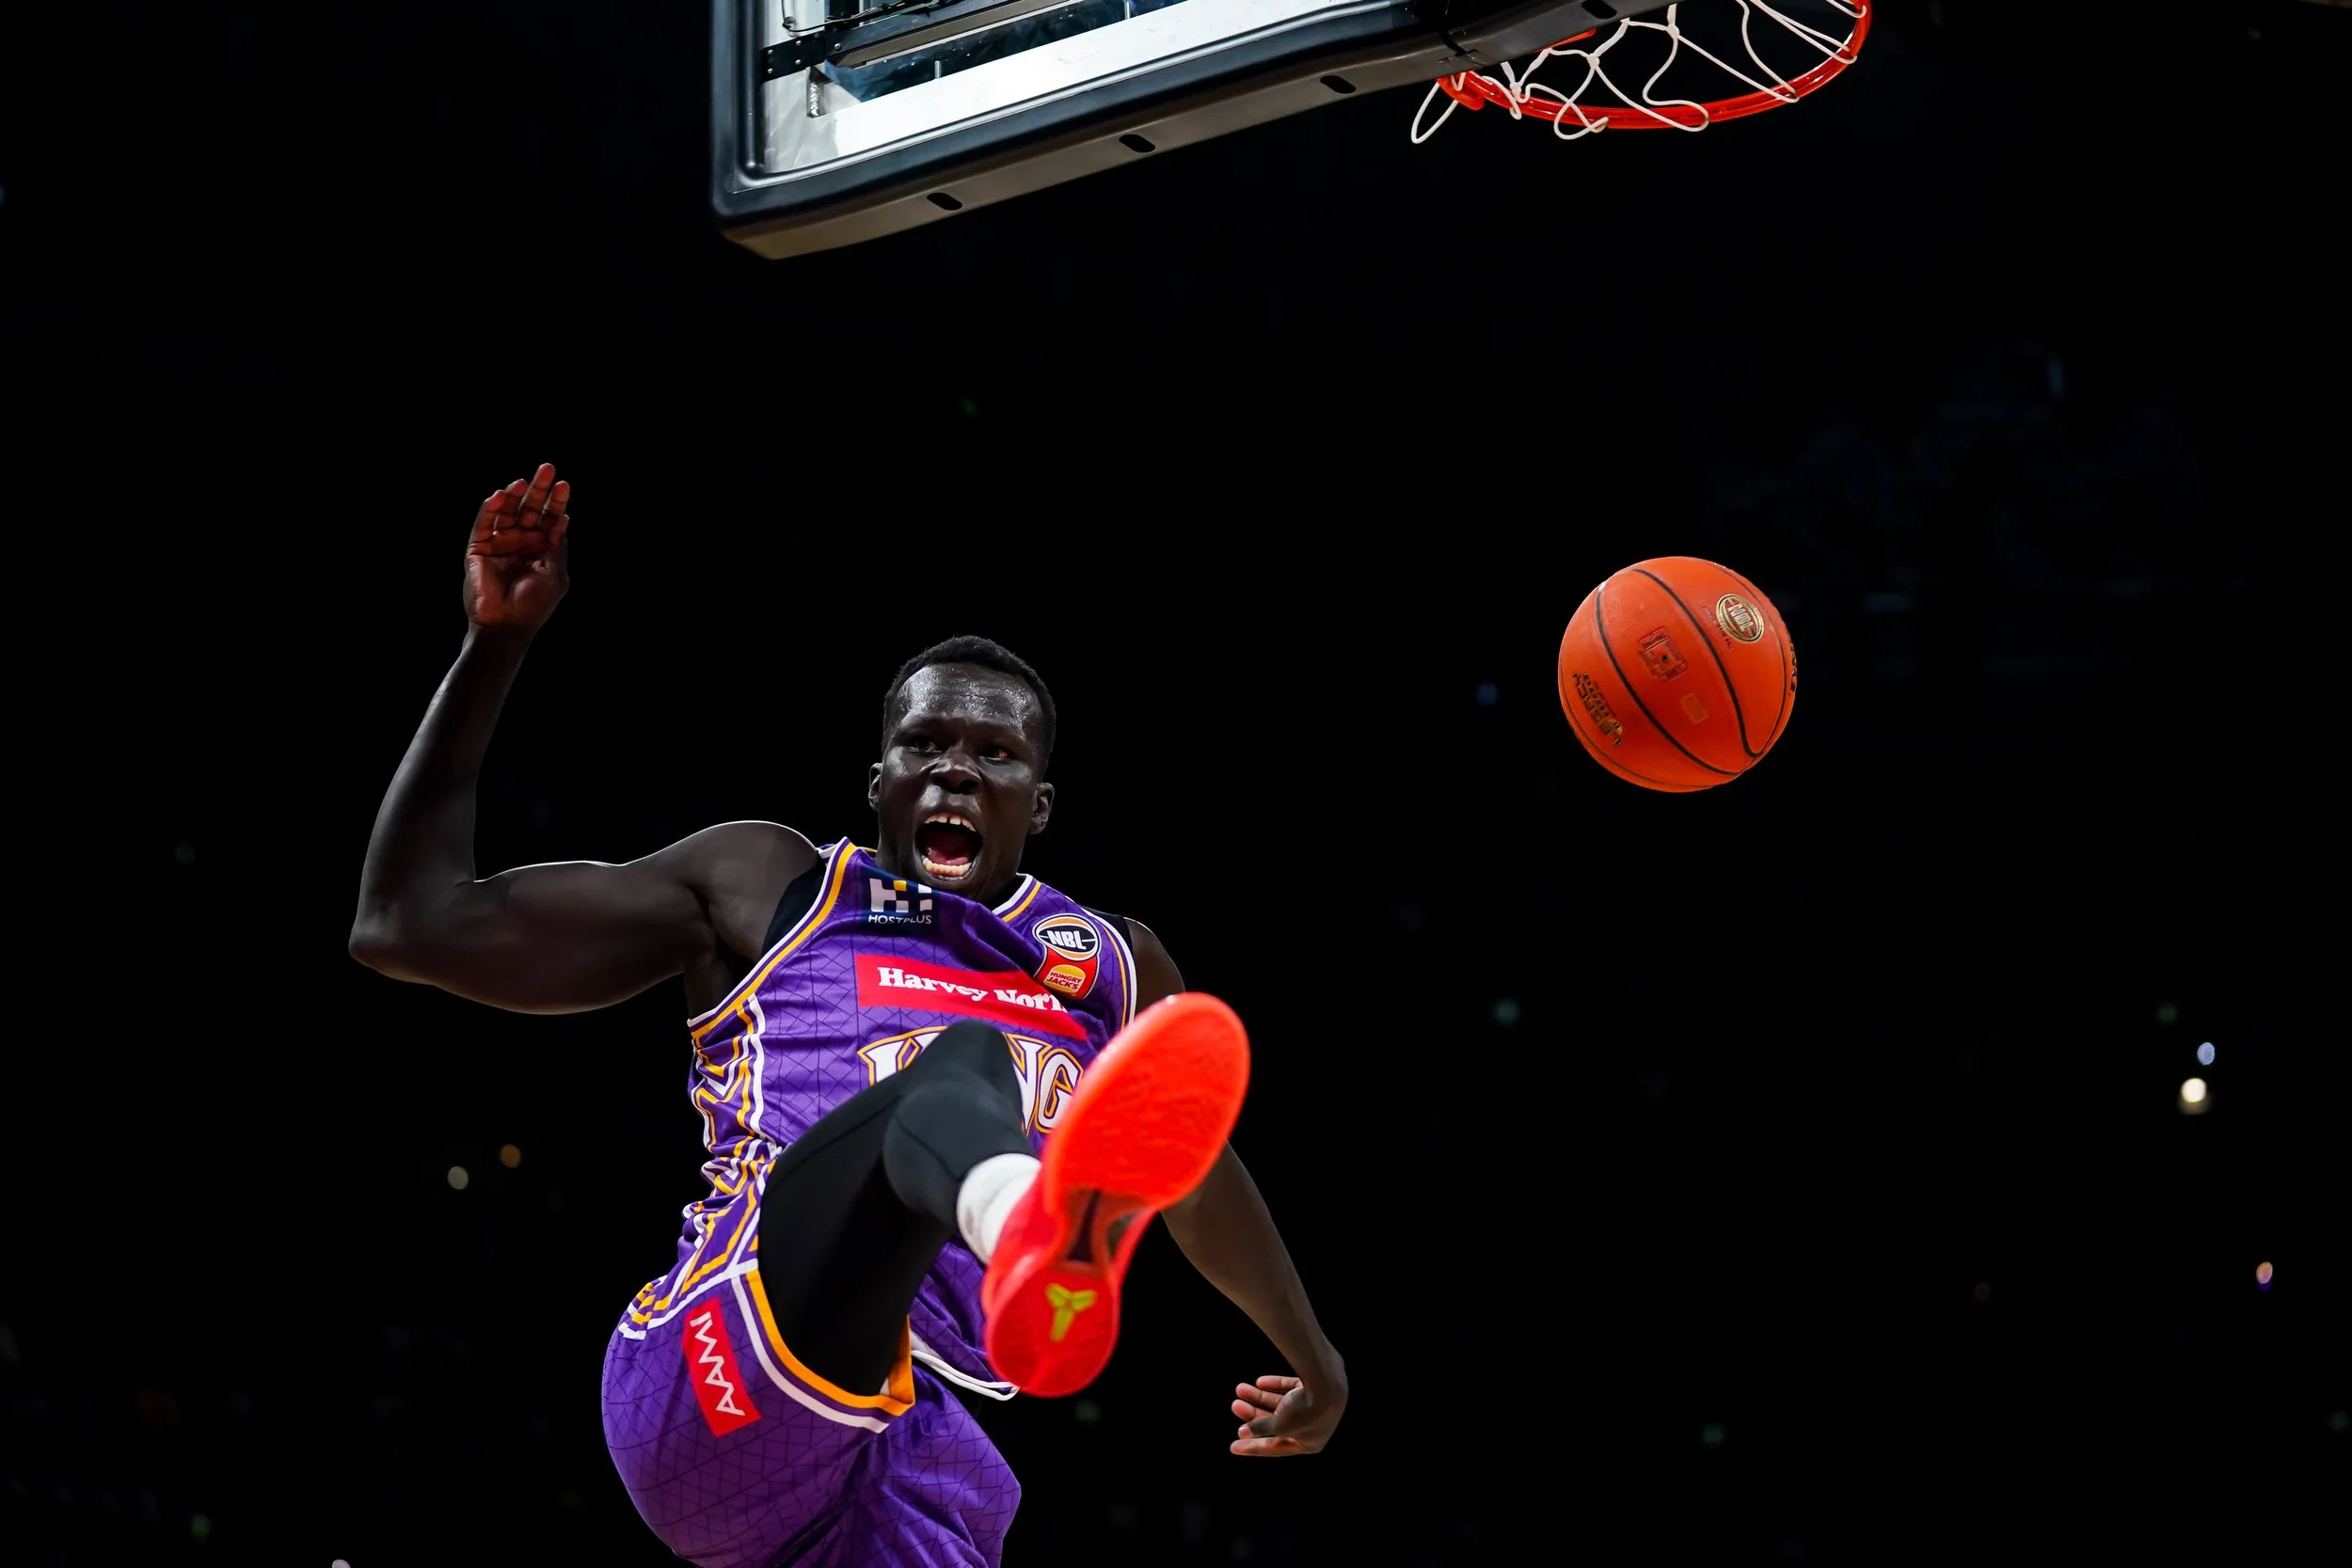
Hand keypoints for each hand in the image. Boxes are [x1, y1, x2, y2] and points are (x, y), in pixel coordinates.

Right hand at [464, 463, 569, 628]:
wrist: (505, 625)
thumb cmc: (533, 605)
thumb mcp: (553, 575)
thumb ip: (556, 547)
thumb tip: (563, 519)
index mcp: (542, 549)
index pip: (550, 519)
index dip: (556, 502)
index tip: (564, 484)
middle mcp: (521, 542)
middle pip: (530, 509)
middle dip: (538, 489)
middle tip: (547, 468)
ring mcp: (500, 543)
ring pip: (507, 511)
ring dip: (514, 494)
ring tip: (523, 481)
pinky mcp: (479, 547)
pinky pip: (484, 523)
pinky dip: (491, 508)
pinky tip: (500, 495)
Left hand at [1229, 1372, 1343, 1456]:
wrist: (1327, 1384)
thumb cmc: (1304, 1412)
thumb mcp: (1279, 1426)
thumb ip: (1261, 1428)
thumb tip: (1243, 1432)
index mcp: (1310, 1444)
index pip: (1275, 1448)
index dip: (1253, 1447)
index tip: (1233, 1447)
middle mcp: (1314, 1426)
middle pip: (1277, 1423)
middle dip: (1254, 1414)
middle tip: (1235, 1405)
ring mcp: (1316, 1406)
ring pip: (1282, 1403)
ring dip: (1260, 1397)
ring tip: (1240, 1389)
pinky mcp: (1316, 1387)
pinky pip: (1291, 1388)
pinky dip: (1276, 1386)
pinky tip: (1260, 1381)